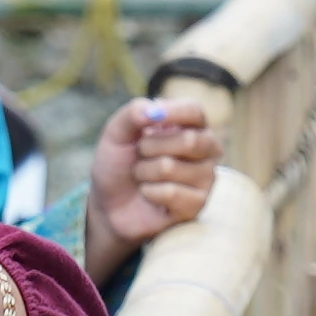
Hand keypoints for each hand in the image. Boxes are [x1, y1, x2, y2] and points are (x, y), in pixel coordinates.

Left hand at [84, 99, 221, 283]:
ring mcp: (205, 178)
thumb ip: (131, 114)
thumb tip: (153, 110)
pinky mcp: (198, 204)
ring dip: (144, 172)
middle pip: (190, 140)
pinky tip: (149, 195)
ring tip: (142, 177)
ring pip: (171, 167)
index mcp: (189, 126)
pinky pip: (170, 193)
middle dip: (150, 147)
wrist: (110, 205)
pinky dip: (148, 192)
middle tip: (140, 153)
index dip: (173, 112)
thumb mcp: (116, 134)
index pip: (194, 111)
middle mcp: (204, 151)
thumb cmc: (119, 165)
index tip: (150, 118)